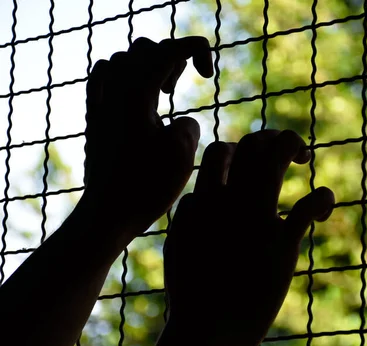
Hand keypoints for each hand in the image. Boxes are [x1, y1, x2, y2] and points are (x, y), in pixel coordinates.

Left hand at [83, 36, 212, 234]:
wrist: (109, 212)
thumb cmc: (147, 186)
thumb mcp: (182, 152)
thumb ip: (188, 124)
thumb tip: (180, 123)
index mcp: (137, 94)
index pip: (168, 49)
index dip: (195, 49)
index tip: (208, 72)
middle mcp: (114, 91)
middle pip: (146, 49)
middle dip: (172, 58)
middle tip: (181, 89)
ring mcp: (100, 102)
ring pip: (124, 59)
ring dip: (149, 67)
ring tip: (163, 94)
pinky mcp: (94, 116)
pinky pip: (104, 76)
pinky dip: (124, 76)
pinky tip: (137, 97)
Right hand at [164, 129, 334, 345]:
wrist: (206, 333)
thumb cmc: (193, 295)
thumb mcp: (180, 248)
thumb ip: (189, 218)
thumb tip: (195, 198)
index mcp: (202, 202)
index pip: (220, 152)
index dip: (238, 149)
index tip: (250, 163)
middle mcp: (228, 202)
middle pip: (250, 145)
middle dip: (271, 137)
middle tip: (287, 150)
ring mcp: (254, 218)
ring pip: (275, 158)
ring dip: (293, 145)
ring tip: (303, 155)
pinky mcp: (281, 243)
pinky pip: (309, 204)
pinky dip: (322, 198)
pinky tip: (324, 207)